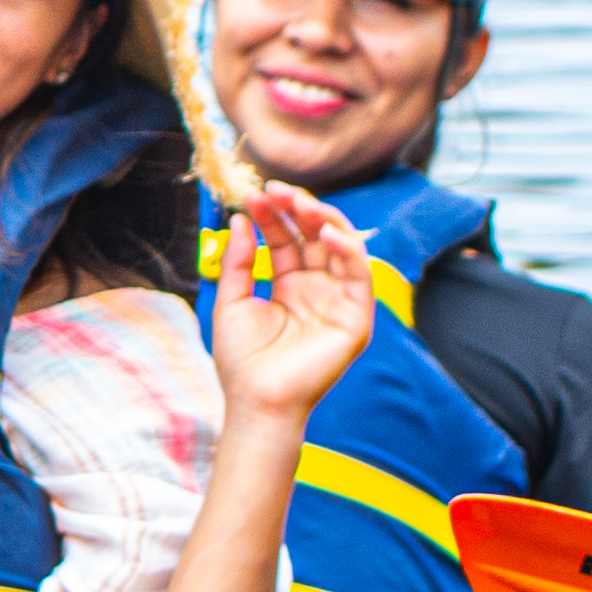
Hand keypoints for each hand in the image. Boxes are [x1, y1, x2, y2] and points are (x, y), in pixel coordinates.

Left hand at [204, 181, 378, 426]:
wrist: (257, 403)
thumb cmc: (243, 360)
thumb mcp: (231, 301)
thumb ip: (238, 261)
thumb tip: (240, 219)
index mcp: (289, 285)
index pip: (287, 239)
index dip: (273, 215)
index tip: (253, 193)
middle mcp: (317, 288)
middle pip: (315, 236)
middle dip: (299, 209)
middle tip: (276, 189)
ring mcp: (338, 301)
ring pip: (341, 247)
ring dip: (324, 220)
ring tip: (299, 202)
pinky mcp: (356, 318)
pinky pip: (360, 276)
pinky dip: (348, 250)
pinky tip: (325, 232)